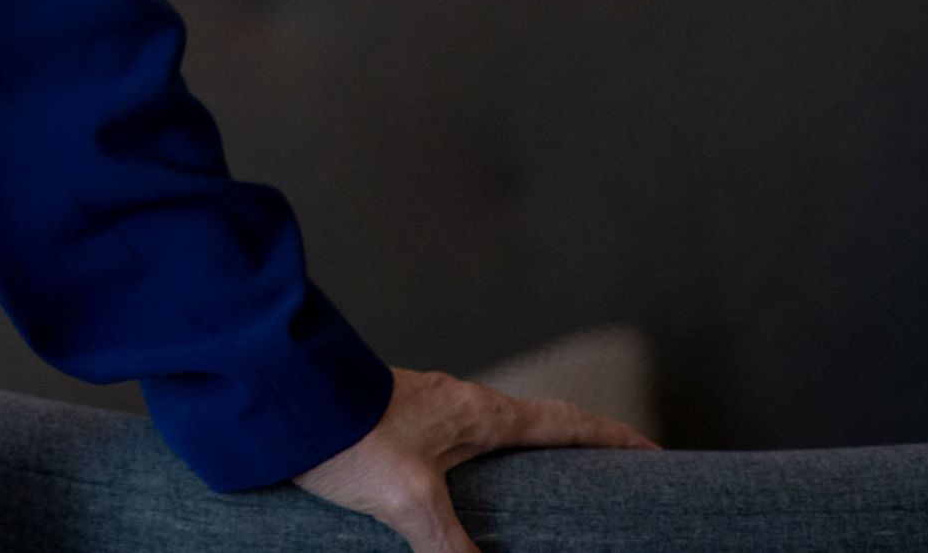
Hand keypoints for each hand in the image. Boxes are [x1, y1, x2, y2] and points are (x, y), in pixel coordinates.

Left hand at [291, 365, 654, 550]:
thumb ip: (451, 549)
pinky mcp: (392, 420)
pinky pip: (453, 444)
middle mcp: (459, 404)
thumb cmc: (345, 433)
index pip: (567, 423)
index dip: (612, 440)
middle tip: (602, 477)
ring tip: (540, 493)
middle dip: (573, 449)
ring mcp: (424, 408)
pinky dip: (475, 467)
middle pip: (536, 426)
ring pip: (491, 435)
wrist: (276, 390)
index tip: (651, 453)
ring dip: (521, 457)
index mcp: (481, 413)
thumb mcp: (407, 501)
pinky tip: (459, 494)